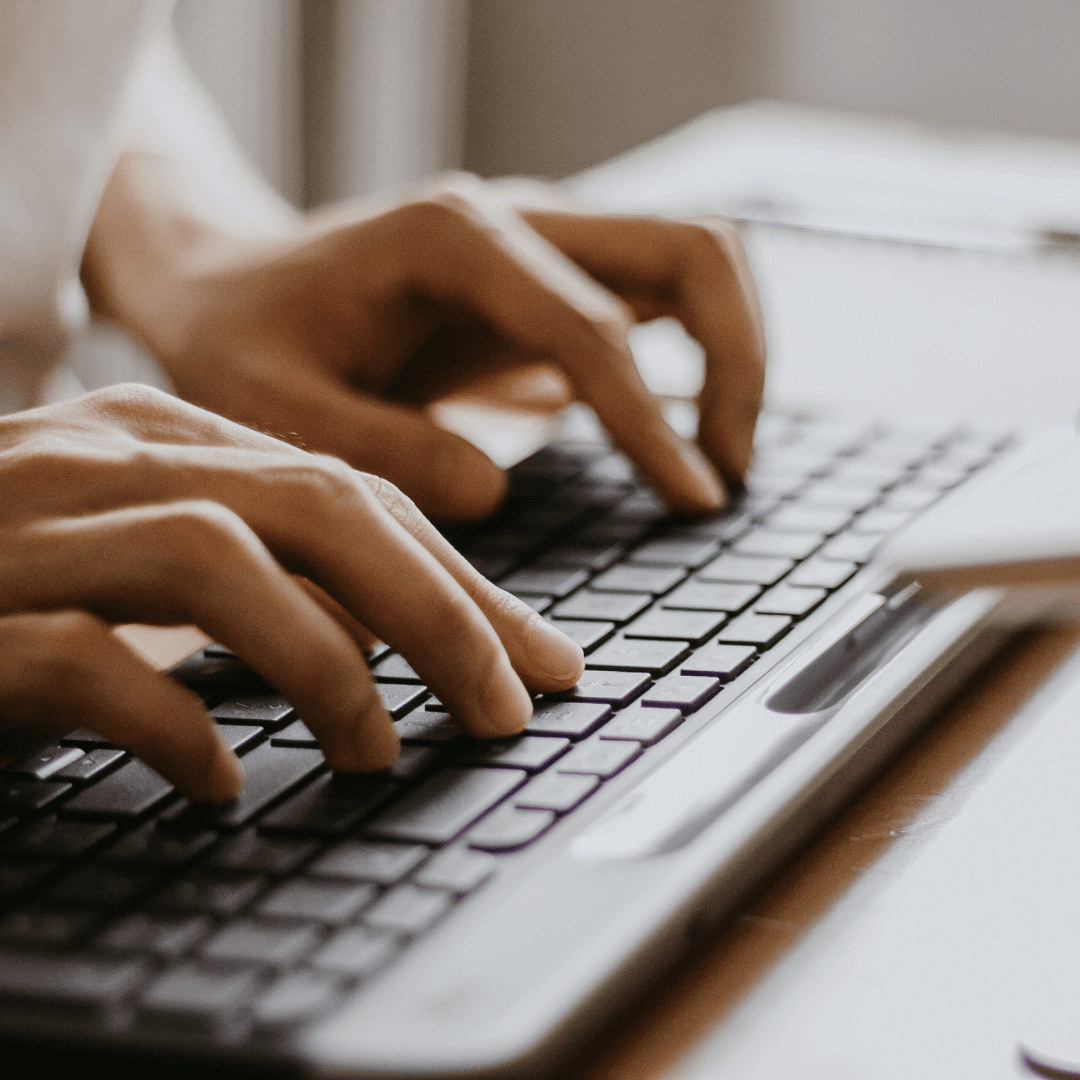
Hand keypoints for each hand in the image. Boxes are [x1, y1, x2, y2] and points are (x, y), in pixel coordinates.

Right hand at [0, 385, 583, 800]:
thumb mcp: (142, 558)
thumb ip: (252, 576)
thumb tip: (381, 650)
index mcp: (163, 438)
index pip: (354, 495)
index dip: (463, 581)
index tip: (540, 662)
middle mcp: (104, 462)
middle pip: (320, 508)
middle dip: (442, 611)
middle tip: (509, 709)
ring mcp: (24, 530)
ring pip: (220, 559)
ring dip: (328, 665)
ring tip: (380, 752)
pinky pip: (81, 659)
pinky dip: (172, 722)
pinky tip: (220, 785)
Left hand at [83, 165, 764, 521]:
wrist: (228, 288)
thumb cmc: (245, 344)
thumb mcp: (276, 407)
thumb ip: (381, 448)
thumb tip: (496, 490)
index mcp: (454, 239)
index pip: (594, 325)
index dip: (651, 422)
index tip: (692, 500)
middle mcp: (518, 221)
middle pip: (693, 249)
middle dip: (738, 361)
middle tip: (725, 474)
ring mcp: (544, 243)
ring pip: (697, 260)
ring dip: (735, 354)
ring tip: (718, 462)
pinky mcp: (551, 280)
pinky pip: (661, 299)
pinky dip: (698, 358)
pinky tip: (679, 440)